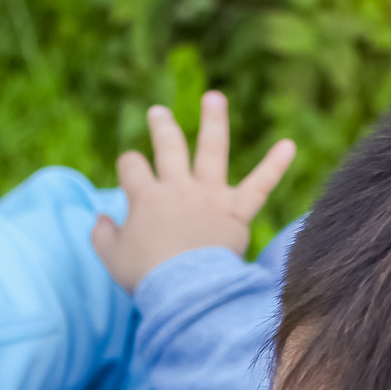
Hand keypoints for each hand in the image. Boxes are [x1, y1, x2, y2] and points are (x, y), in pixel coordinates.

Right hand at [92, 92, 295, 291]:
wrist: (184, 291)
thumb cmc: (146, 276)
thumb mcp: (111, 257)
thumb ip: (102, 234)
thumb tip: (101, 219)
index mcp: (145, 197)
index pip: (132, 167)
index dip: (129, 167)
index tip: (130, 175)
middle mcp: (178, 188)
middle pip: (168, 146)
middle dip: (162, 127)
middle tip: (158, 113)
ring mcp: (209, 196)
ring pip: (212, 149)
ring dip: (213, 121)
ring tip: (214, 98)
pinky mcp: (236, 213)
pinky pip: (260, 185)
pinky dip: (275, 165)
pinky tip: (289, 145)